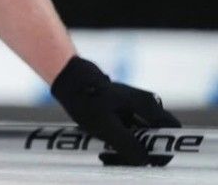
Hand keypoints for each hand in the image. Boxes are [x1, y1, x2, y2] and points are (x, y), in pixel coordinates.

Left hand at [51, 56, 181, 165]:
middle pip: (156, 135)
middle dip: (143, 153)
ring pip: (140, 136)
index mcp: (148, 105)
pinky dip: (120, 143)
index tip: (151, 161)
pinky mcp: (122, 112)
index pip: (172, 129)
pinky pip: (128, 132)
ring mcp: (134, 108)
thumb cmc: (88, 100)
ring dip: (129, 150)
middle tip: (121, 161)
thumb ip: (128, 144)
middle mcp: (146, 105)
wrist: (68, 80)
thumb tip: (146, 161)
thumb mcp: (105, 125)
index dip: (166, 148)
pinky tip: (104, 152)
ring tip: (108, 158)